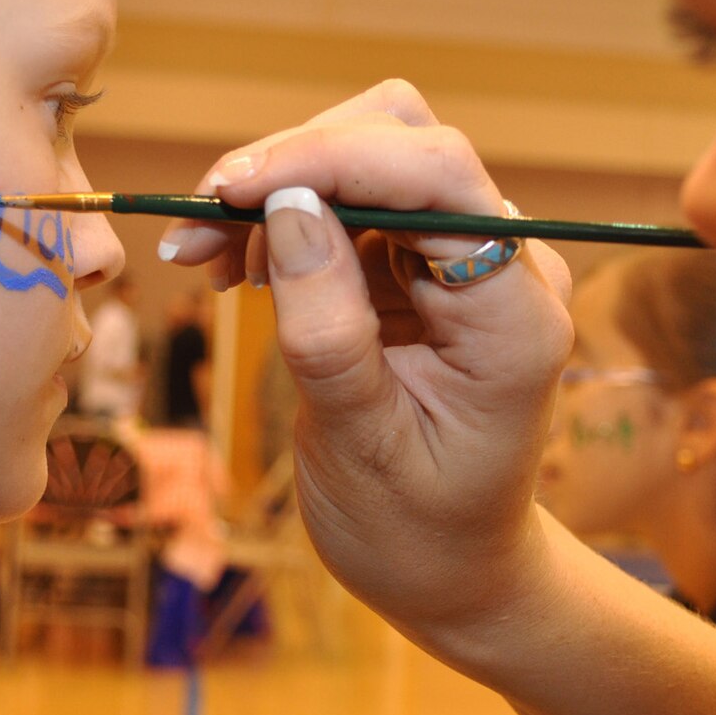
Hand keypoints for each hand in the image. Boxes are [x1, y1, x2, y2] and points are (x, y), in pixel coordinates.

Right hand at [159, 81, 573, 641]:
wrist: (454, 571)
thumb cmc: (418, 532)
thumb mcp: (360, 446)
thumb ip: (328, 329)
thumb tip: (287, 208)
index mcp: (516, 316)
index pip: (439, 179)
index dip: (332, 158)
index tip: (233, 188)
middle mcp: (508, 267)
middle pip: (406, 142)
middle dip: (296, 164)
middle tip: (199, 224)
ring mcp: (469, 260)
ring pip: (372, 158)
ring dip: (282, 187)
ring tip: (207, 255)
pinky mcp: (426, 267)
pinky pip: (354, 203)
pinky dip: (288, 216)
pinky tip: (235, 264)